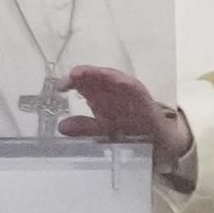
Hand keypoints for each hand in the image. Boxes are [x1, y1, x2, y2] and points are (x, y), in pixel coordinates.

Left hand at [58, 65, 193, 164]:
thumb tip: (62, 127)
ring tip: (85, 73)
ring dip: (98, 74)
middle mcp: (110, 89)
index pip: (82, 84)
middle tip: (71, 76)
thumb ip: (83, 127)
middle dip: (83, 75)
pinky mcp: (141, 95)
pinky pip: (132, 87)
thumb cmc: (126, 129)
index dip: (70, 83)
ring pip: (111, 77)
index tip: (60, 87)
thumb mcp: (101, 130)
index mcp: (99, 95)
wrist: (153, 139)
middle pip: (94, 77)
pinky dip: (123, 82)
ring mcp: (126, 90)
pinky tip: (115, 80)